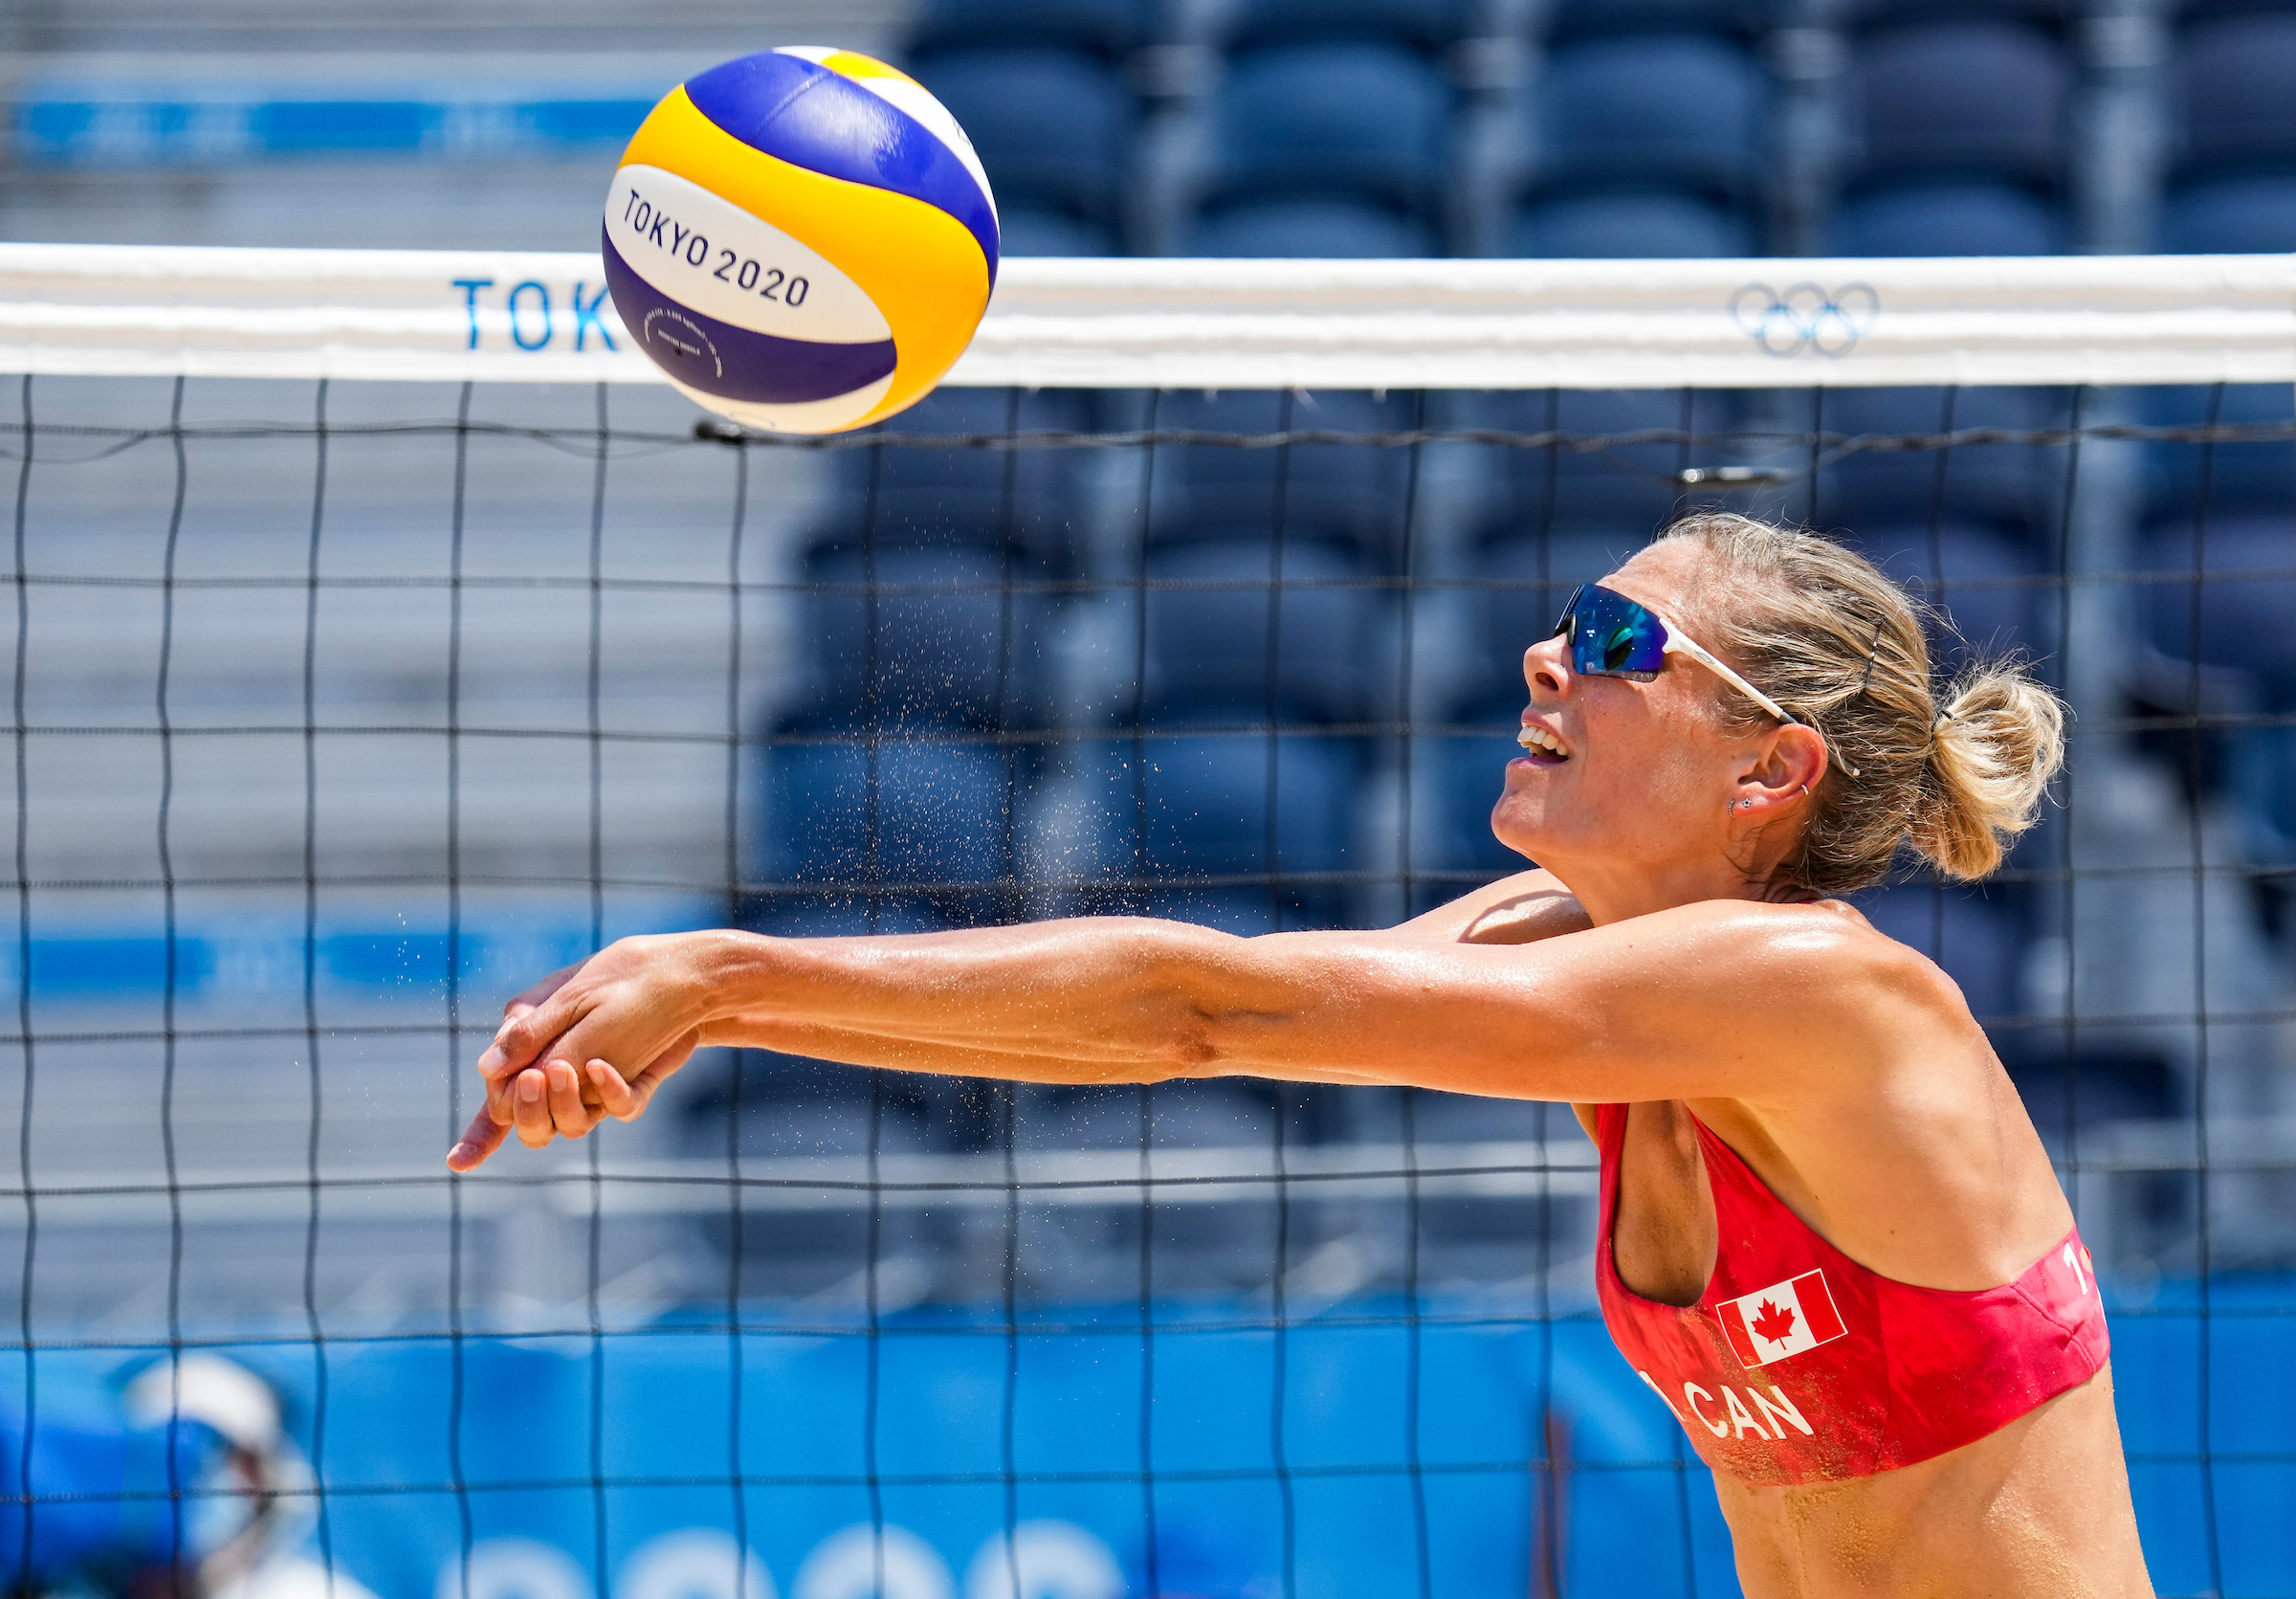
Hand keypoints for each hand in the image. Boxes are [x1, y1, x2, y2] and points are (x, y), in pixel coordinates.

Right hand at [444, 933, 723, 1170]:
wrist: (668, 973)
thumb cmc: (603, 980)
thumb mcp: (556, 998)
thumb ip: (524, 1033)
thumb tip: (488, 1070)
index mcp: (530, 1062)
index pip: (497, 1109)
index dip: (479, 1139)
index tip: (458, 1163)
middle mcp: (562, 1085)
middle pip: (533, 1128)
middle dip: (527, 1113)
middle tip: (533, 1079)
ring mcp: (598, 1091)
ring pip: (573, 1125)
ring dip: (563, 1103)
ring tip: (563, 1068)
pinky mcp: (635, 1086)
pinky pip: (621, 1107)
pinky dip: (609, 1092)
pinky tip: (598, 1065)